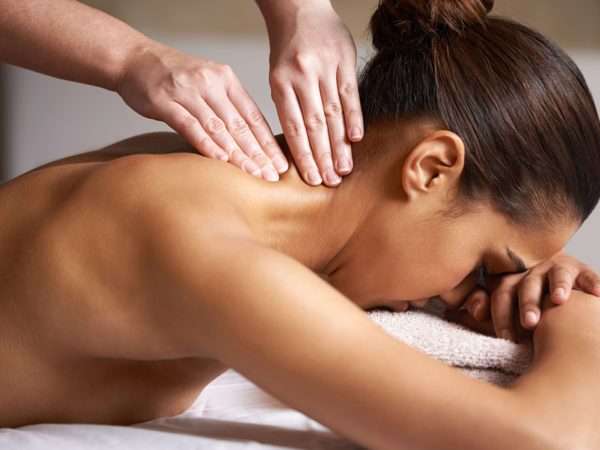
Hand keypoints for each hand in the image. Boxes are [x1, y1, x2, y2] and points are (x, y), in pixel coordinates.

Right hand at [117, 43, 288, 179]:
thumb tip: (253, 141)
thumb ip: (228, 107)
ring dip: (238, 154)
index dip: (268, 142)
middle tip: (272, 177)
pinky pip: (190, 126)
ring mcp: (188, 91)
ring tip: (253, 174)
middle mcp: (211, 83)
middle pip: (240, 124)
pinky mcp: (165, 101)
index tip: (281, 165)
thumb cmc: (174, 78)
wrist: (134, 59)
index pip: (253, 116)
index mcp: (226, 79)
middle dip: (258, 154)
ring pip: (219, 127)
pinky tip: (220, 160)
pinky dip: (207, 144)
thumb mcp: (208, 84)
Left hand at [265, 2, 362, 186]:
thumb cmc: (288, 50)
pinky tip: (356, 138)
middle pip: (314, 126)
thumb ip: (288, 106)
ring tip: (344, 168)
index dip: (304, 156)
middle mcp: (301, 77)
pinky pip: (350, 93)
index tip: (312, 178)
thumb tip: (301, 145)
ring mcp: (324, 68)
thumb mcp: (278, 76)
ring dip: (339, 144)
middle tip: (331, 182)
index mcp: (280, 84)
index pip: (294, 128)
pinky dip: (354, 117)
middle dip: (323, 157)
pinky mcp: (344, 59)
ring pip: (332, 113)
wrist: (300, 9)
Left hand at [449, 251, 599, 340]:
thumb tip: (448, 313)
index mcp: (509, 279)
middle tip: (529, 324)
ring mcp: (556, 269)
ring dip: (557, 287)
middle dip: (527, 304)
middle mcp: (531, 271)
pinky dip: (591, 282)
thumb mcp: (502, 309)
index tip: (505, 337)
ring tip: (557, 300)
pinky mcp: (581, 271)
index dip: (500, 313)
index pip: (500, 292)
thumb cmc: (524, 306)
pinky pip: (586, 275)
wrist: (558, 288)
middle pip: (525, 285)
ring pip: (555, 275)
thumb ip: (480, 312)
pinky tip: (595, 293)